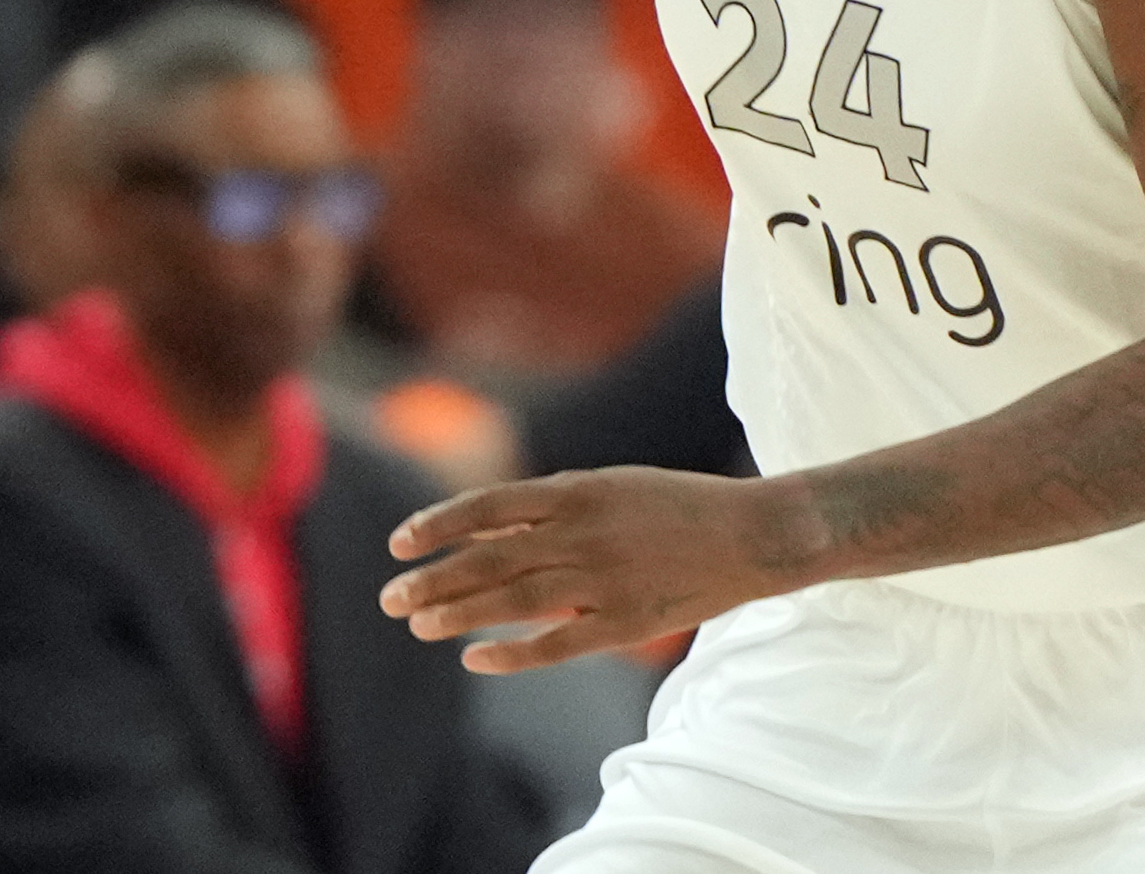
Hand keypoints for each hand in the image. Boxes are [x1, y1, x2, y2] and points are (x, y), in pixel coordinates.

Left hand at [380, 467, 819, 673]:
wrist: (753, 534)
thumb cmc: (676, 505)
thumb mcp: (610, 485)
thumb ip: (554, 504)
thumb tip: (491, 523)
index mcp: (577, 491)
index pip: (488, 506)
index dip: (439, 525)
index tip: (399, 542)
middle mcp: (583, 533)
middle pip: (490, 559)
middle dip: (434, 579)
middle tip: (390, 598)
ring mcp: (604, 580)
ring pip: (514, 601)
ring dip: (460, 614)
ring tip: (418, 624)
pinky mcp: (626, 622)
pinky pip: (558, 644)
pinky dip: (512, 652)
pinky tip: (476, 659)